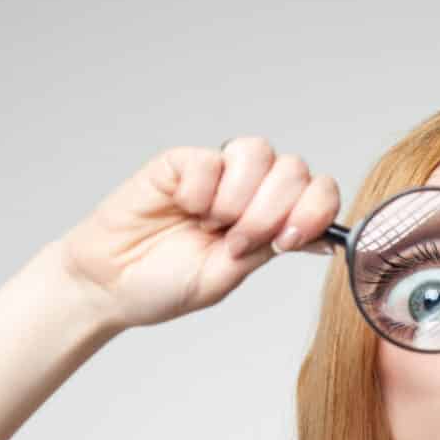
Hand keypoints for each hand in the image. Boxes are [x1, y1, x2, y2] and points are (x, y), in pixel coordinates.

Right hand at [50, 136, 340, 331]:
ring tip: (211, 227)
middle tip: (237, 244)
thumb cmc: (165, 284)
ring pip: (258, 153)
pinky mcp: (180, 162)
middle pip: (295, 169)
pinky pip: (210, 159)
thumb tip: (329, 239)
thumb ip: (273, 248)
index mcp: (269, 216)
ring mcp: (216, 173)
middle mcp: (248, 189)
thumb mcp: (229, 275)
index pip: (317, 191)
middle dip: (273, 212)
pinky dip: (202, 190)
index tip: (288, 241)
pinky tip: (184, 208)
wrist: (110, 286)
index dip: (316, 209)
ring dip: (241, 198)